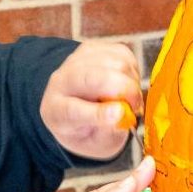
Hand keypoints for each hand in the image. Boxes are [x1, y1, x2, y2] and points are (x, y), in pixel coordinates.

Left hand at [41, 41, 143, 159]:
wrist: (76, 106)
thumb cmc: (88, 129)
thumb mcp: (97, 143)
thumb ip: (110, 132)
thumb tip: (123, 115)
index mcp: (56, 112)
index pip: (72, 110)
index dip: (97, 113)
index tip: (120, 115)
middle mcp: (61, 81)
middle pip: (92, 77)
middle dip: (122, 90)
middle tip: (136, 106)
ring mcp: (75, 60)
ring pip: (114, 62)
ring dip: (131, 82)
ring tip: (130, 98)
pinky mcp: (92, 48)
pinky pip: (122, 53)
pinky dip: (133, 70)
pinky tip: (127, 82)